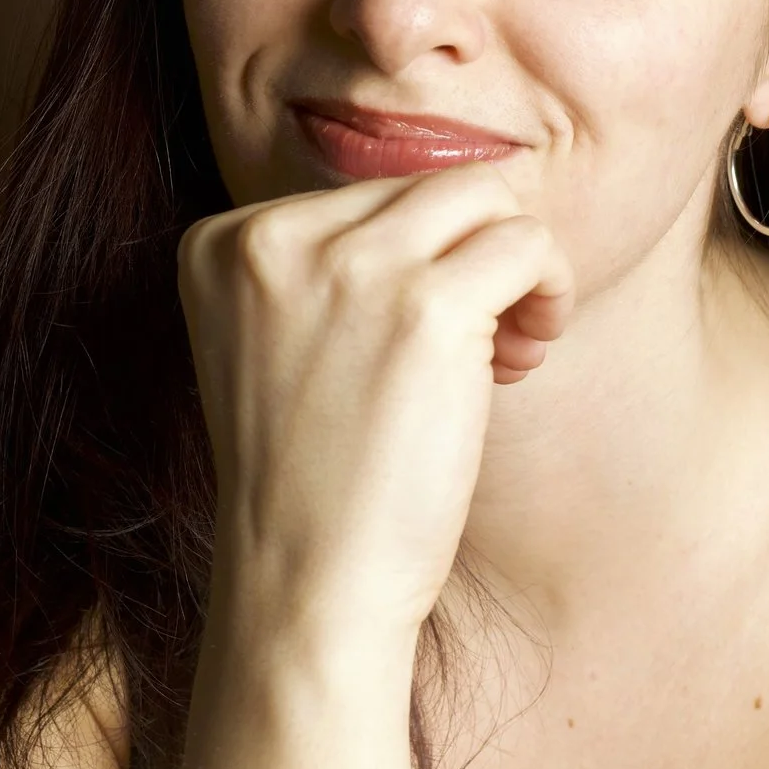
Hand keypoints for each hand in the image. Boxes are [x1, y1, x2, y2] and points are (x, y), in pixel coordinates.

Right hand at [176, 160, 574, 638]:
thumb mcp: (278, 344)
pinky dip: (548, 288)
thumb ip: (326, 269)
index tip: (422, 342)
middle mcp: (272, 235)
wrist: (307, 583)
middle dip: (469, 256)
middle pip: (422, 185)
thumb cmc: (310, 480)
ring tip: (515, 345)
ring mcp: (349, 264)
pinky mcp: (426, 305)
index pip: (356, 197)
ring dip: (518, 262)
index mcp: (219, 241)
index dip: (413, 261)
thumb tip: (456, 201)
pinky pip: (525, 243)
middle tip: (489, 346)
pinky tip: (528, 355)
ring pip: (482, 194)